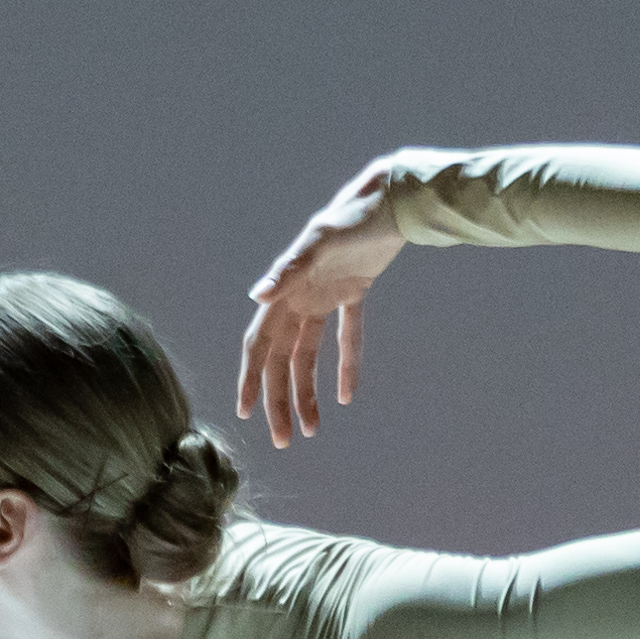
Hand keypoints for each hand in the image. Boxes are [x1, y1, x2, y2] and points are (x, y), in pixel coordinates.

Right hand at [237, 152, 425, 445]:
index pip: (260, 343)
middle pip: (282, 360)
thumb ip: (288, 269)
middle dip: (279, 400)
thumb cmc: (353, 215)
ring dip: (307, 391)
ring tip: (313, 429)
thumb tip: (257, 298)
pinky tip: (349, 396)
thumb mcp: (320, 241)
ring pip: (309, 355)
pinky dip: (347, 365)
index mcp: (286, 289)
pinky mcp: (352, 292)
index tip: (247, 413)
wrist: (392, 197)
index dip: (251, 378)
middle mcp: (299, 295)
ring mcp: (324, 295)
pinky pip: (347, 336)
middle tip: (284, 441)